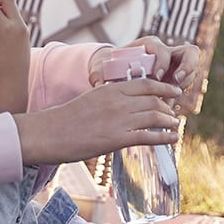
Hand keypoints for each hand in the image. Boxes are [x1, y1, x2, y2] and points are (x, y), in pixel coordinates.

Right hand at [13, 75, 184, 164]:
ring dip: (169, 121)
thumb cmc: (67, 118)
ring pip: (154, 117)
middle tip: (173, 113)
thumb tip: (125, 102)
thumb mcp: (91, 99)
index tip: (174, 92)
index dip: (164, 88)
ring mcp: (119, 120)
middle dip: (168, 107)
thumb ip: (110, 98)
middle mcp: (118, 101)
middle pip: (154, 100)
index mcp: (111, 88)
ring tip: (174, 125)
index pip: (146, 84)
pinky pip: (148, 136)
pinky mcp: (117, 139)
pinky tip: (172, 139)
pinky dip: (164, 137)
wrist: (49, 133)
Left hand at [89, 37, 203, 110]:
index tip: (156, 76)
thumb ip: (99, 72)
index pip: (163, 48)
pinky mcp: (174, 80)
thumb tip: (98, 80)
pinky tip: (167, 109)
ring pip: (191, 71)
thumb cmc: (108, 67)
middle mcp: (165, 53)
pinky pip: (185, 86)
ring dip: (184, 86)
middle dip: (188, 67)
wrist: (113, 74)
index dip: (162, 61)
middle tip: (177, 82)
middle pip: (190, 53)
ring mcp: (173, 66)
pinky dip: (178, 97)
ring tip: (169, 102)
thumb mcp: (102, 67)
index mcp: (149, 45)